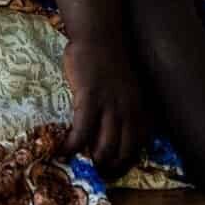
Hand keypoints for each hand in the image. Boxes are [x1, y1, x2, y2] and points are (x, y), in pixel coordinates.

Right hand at [63, 36, 145, 175]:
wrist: (99, 35)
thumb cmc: (110, 58)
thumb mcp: (129, 86)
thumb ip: (126, 107)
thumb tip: (115, 128)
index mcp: (140, 109)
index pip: (138, 146)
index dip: (125, 161)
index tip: (112, 168)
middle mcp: (129, 112)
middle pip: (122, 151)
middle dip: (109, 165)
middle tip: (93, 168)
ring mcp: (110, 106)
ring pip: (105, 147)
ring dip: (92, 159)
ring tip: (79, 160)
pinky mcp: (90, 99)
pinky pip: (82, 131)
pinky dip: (73, 144)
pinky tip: (64, 149)